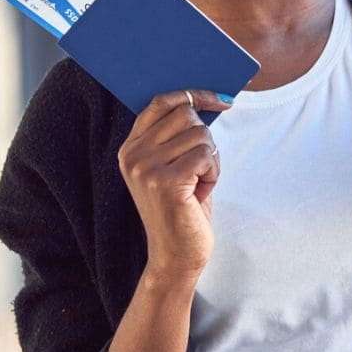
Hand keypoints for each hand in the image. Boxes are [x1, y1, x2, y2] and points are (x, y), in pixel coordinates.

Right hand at [117, 90, 230, 281]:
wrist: (175, 257)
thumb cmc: (182, 208)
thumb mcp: (173, 166)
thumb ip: (178, 134)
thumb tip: (204, 98)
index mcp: (131, 148)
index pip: (161, 102)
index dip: (193, 94)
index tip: (221, 99)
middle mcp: (133, 155)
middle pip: (186, 114)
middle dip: (204, 138)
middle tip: (200, 168)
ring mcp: (146, 168)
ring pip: (201, 134)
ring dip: (211, 160)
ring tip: (198, 185)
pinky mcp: (165, 182)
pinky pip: (206, 155)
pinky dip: (213, 173)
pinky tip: (201, 193)